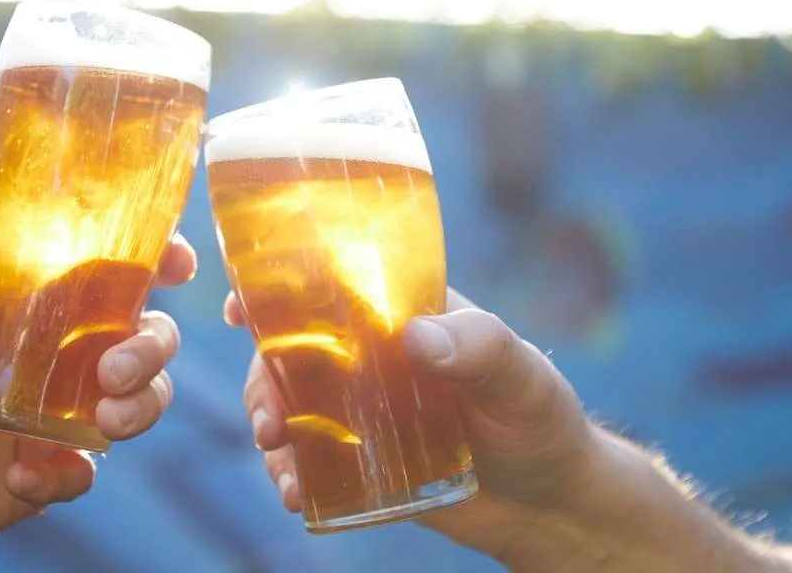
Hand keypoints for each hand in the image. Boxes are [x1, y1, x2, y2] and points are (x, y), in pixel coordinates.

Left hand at [0, 233, 194, 565]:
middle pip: (147, 338)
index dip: (158, 263)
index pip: (112, 276)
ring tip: (105, 422)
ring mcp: (61, 415)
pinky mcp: (49, 471)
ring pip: (142, 402)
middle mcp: (61, 358)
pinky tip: (18, 475)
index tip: (177, 263)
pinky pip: (86, 473)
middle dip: (153, 350)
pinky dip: (65, 476)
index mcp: (35, 312)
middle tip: (116, 372)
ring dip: (140, 409)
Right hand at [225, 286, 597, 559]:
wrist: (551, 505)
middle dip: (263, 376)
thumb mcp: (519, 376)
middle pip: (293, 349)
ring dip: (268, 424)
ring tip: (277, 458)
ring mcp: (361, 409)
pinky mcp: (360, 460)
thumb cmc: (541, 420)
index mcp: (401, 314)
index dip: (279, 288)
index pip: (332, 285)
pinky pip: (308, 458)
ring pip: (289, 404)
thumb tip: (416, 337)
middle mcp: (372, 355)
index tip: (240, 306)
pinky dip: (290, 472)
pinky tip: (295, 495)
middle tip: (267, 418)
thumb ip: (479, 348)